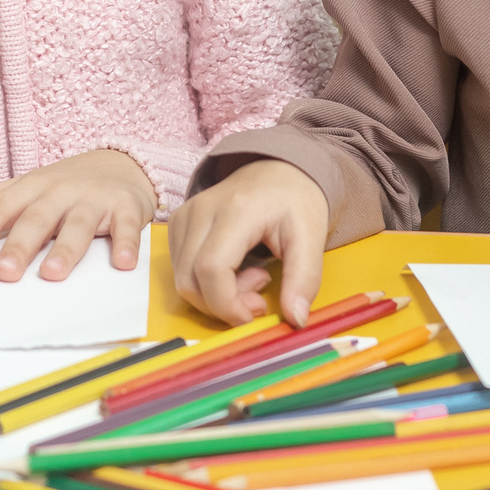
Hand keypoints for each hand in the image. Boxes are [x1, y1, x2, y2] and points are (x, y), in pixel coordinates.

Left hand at [0, 150, 156, 282]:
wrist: (121, 162)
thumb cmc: (65, 184)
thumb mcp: (24, 187)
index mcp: (32, 188)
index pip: (1, 209)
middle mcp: (61, 192)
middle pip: (37, 219)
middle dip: (20, 245)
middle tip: (4, 273)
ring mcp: (94, 199)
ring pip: (78, 225)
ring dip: (66, 249)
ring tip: (53, 274)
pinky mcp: (126, 208)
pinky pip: (126, 227)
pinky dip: (126, 243)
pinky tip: (123, 263)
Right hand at [170, 158, 327, 325]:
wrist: (278, 170)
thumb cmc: (294, 200)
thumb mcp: (311, 237)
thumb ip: (305, 279)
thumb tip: (296, 319)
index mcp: (235, 211)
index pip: (211, 270)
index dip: (228, 305)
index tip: (258, 311)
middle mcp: (201, 210)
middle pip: (190, 281)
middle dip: (224, 304)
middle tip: (260, 292)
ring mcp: (185, 215)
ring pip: (183, 280)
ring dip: (215, 295)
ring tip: (250, 276)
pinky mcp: (178, 223)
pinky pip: (180, 269)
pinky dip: (205, 283)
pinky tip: (233, 269)